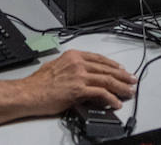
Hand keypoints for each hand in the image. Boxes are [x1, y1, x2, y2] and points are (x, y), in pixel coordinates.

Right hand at [22, 51, 136, 112]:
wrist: (28, 93)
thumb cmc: (38, 83)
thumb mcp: (57, 66)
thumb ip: (72, 68)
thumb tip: (82, 75)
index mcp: (73, 56)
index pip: (99, 59)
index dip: (113, 65)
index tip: (121, 69)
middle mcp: (78, 63)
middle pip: (106, 69)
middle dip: (122, 75)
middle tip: (132, 80)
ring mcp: (79, 76)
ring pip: (107, 80)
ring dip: (121, 87)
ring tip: (129, 91)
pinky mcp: (79, 90)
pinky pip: (101, 94)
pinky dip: (111, 99)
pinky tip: (116, 103)